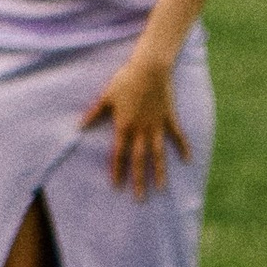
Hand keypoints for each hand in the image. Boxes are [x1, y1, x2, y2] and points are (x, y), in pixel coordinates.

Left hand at [83, 50, 187, 197]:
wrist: (149, 68)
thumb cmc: (125, 80)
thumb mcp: (106, 97)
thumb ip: (93, 114)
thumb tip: (78, 126)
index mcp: (124, 127)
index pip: (119, 154)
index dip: (117, 171)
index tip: (117, 186)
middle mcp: (141, 130)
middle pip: (139, 160)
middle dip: (139, 180)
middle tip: (140, 198)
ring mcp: (157, 125)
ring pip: (159, 153)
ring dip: (160, 171)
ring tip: (162, 187)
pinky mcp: (169, 118)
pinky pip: (177, 136)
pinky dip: (183, 147)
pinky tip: (188, 160)